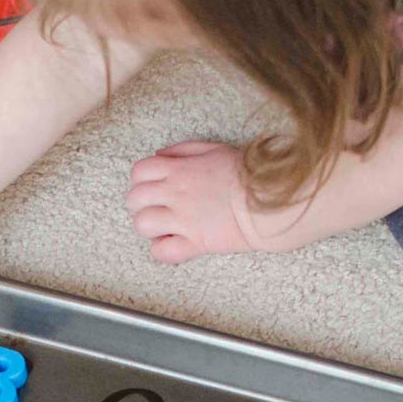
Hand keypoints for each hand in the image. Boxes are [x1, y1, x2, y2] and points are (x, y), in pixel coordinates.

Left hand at [127, 142, 258, 263]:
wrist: (268, 199)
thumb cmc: (246, 174)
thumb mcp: (215, 149)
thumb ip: (184, 151)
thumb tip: (161, 156)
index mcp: (179, 169)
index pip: (139, 172)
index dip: (141, 181)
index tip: (153, 188)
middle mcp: (175, 193)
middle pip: (134, 199)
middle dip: (141, 205)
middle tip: (158, 210)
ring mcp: (183, 219)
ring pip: (142, 224)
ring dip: (150, 228)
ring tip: (165, 229)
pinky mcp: (195, 242)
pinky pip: (162, 252)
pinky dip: (164, 251)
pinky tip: (176, 245)